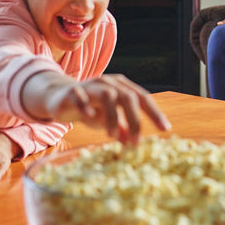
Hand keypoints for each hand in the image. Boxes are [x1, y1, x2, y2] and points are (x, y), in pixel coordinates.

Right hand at [43, 74, 171, 143]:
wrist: (59, 98)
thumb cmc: (89, 108)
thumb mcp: (107, 121)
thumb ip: (121, 128)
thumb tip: (132, 142)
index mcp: (121, 87)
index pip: (143, 98)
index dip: (155, 113)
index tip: (165, 128)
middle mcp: (109, 82)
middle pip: (128, 97)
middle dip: (135, 120)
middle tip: (136, 141)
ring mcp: (91, 85)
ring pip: (107, 95)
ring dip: (112, 117)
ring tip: (112, 135)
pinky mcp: (73, 91)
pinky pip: (81, 96)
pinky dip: (87, 106)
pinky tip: (90, 117)